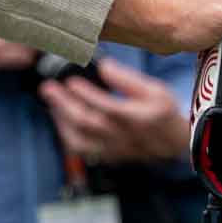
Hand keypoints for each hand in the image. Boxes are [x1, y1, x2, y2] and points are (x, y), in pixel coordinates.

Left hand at [39, 58, 188, 162]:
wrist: (172, 144)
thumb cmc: (163, 113)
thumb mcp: (155, 90)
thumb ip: (128, 79)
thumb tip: (104, 66)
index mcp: (137, 118)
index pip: (107, 107)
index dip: (86, 93)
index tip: (71, 80)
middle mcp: (123, 137)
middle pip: (87, 123)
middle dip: (64, 104)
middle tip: (48, 88)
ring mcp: (112, 149)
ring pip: (80, 140)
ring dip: (61, 119)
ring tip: (52, 101)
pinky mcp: (106, 156)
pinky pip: (80, 150)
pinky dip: (66, 134)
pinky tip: (60, 118)